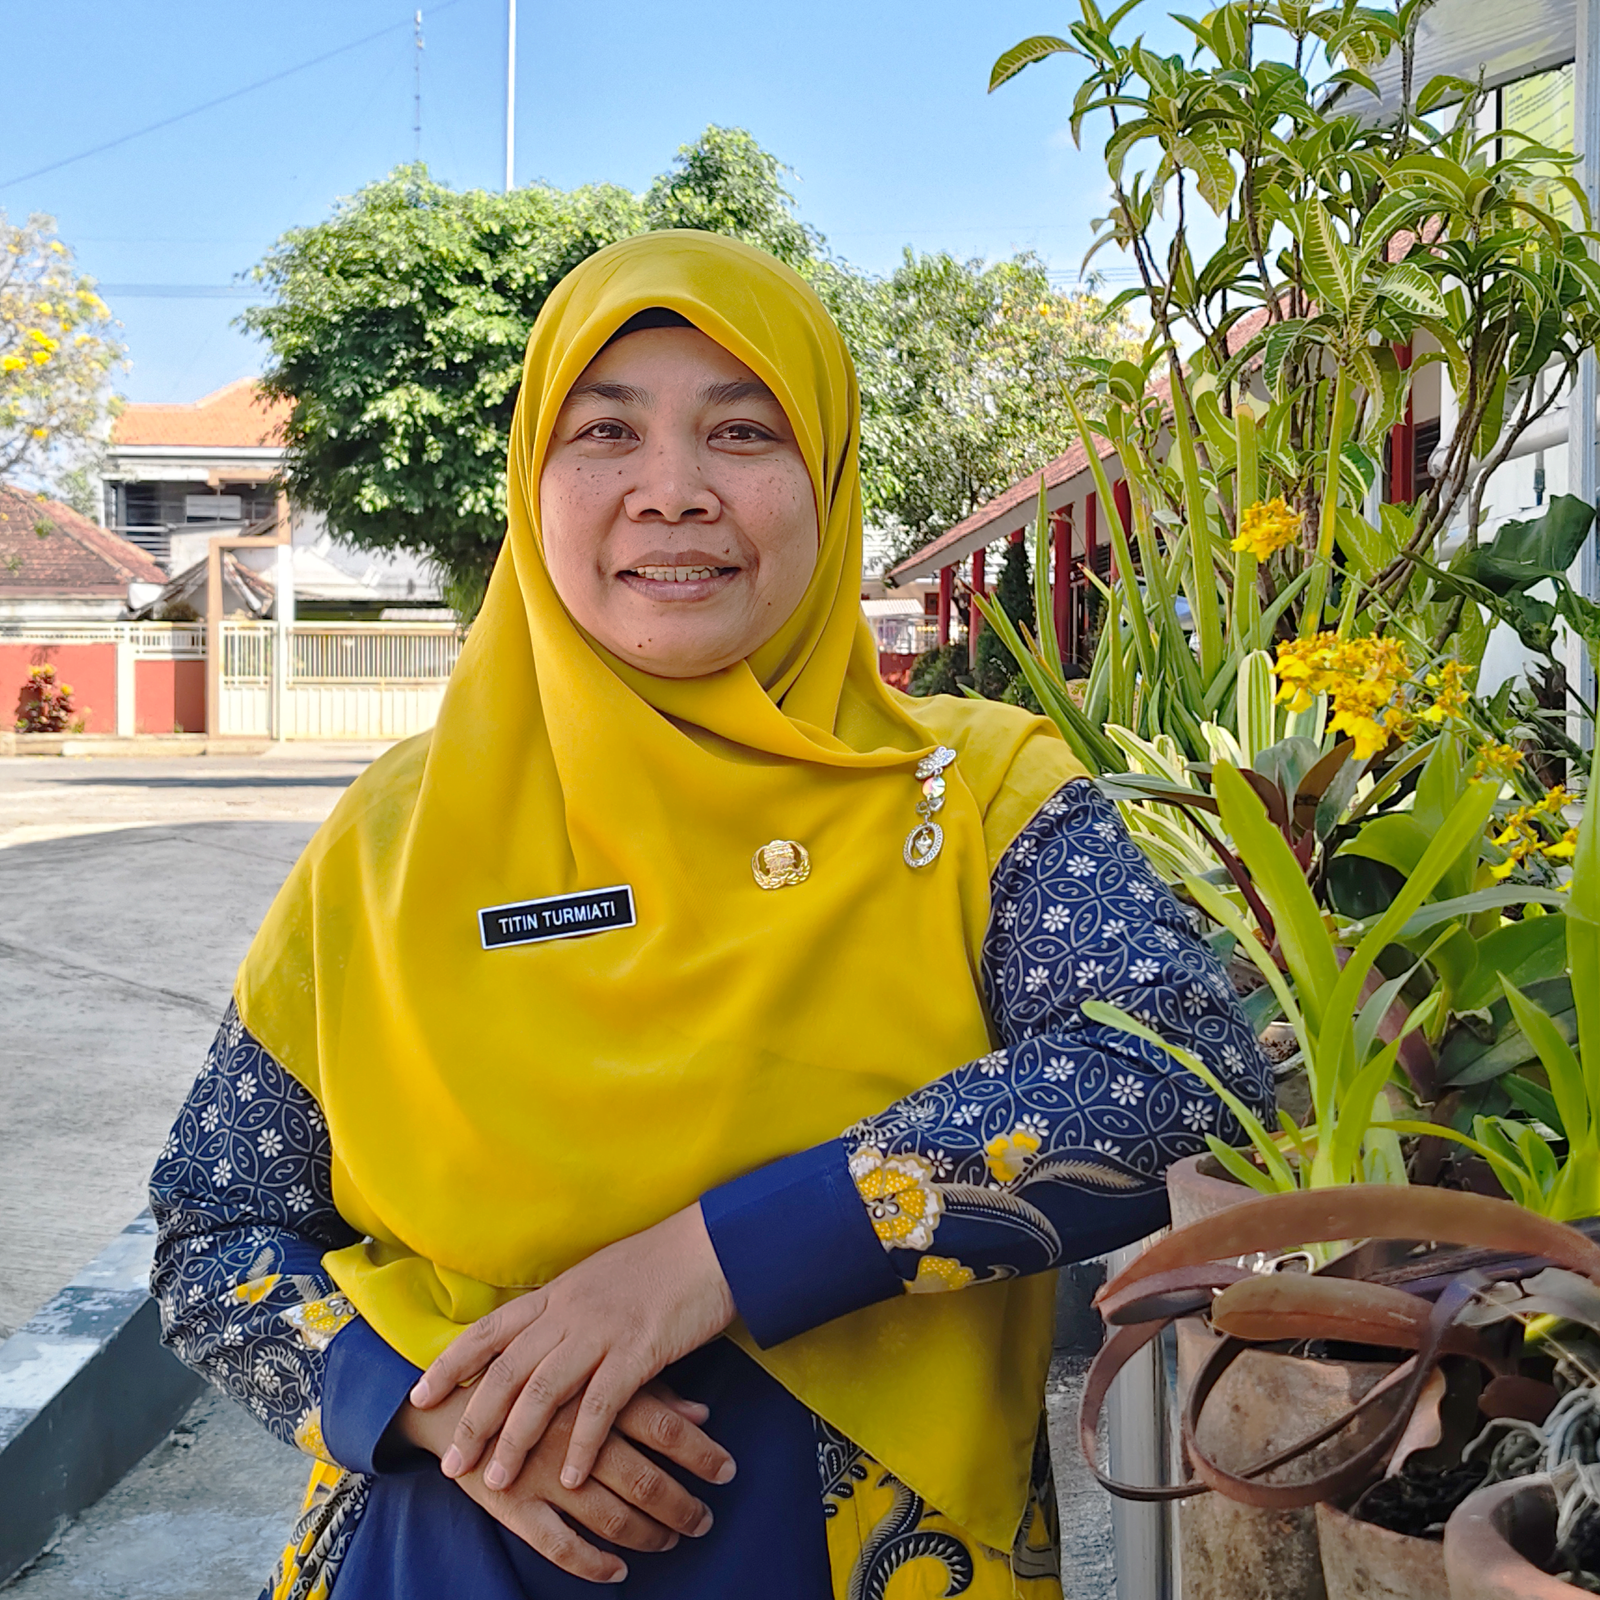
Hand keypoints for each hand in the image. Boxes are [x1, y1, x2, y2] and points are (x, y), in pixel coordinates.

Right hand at [397, 1379, 730, 1583]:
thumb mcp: (594, 1369)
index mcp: (595, 1392)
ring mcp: (543, 1471)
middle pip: (643, 1478)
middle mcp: (573, 1433)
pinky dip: (593, 1564)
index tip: (728, 1471)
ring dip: (646, 1535)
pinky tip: (617, 1570)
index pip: (664, 1428)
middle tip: (703, 1520)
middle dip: (681, 1505)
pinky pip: (559, 1545)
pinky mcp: (513, 1503)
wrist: (453, 1395)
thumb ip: (649, 1390)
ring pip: (609, 1516)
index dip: (701, 1453)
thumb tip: (702, 1412)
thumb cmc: (538, 1380)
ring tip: (668, 1541)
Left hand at [409, 1202, 736, 1495]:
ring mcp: (601, 1331)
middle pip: (506, 1371)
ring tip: (496, 1481)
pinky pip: (601, 1406)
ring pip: (541, 1393)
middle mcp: (569, 1311)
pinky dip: (582, 1444)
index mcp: (557, 1293)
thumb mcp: (598, 1278)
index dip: (451, 1364)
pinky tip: (572, 1477)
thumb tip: (542, 1339)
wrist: (711, 1245)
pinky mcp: (638, 1351)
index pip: (489, 1330)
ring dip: (515, 1442)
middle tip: (451, 1464)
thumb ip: (567, 1310)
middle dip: (473, 1421)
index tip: (420, 1396)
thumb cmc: (659, 1264)